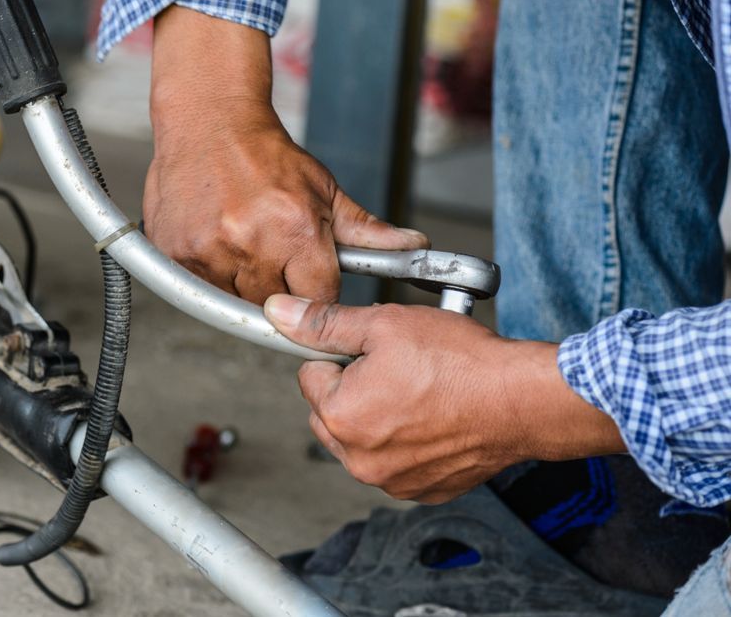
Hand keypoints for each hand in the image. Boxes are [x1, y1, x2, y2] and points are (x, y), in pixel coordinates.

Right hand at [147, 6, 427, 303]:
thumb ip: (364, 231)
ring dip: (242, 283)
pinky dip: (210, 274)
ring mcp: (209, 251)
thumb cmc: (265, 153)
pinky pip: (201, 287)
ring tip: (243, 242)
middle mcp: (250, 243)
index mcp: (294, 229)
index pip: (319, 297)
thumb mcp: (322, 189)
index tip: (311, 283)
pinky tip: (216, 240)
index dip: (317, 292)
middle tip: (273, 254)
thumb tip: (414, 248)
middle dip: (280, 287)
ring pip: (236, 300)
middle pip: (276, 305)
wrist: (208, 119)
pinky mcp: (177, 253)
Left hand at [264, 295, 624, 503]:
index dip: (338, 356)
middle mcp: (359, 459)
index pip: (310, 377)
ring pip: (362, 440)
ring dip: (378, 417)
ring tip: (419, 390)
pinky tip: (434, 417)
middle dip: (352, 390)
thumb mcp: (384, 325)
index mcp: (340, 417)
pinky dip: (407, 442)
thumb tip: (280, 313)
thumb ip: (325, 323)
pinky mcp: (422, 489)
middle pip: (330, 413)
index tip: (369, 350)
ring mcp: (392, 480)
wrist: (521, 400)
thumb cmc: (461, 364)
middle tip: (394, 368)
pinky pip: (396, 462)